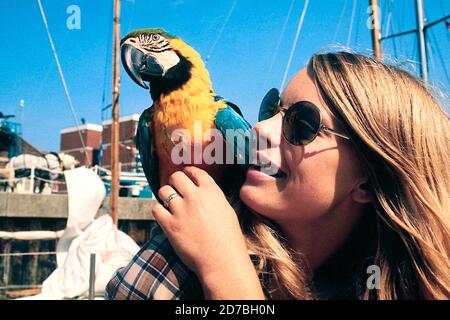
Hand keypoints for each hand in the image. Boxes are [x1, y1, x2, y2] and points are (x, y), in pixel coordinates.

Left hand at [152, 166, 264, 298]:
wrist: (221, 260)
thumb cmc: (229, 239)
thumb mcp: (227, 211)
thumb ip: (213, 198)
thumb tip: (202, 192)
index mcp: (212, 192)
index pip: (196, 172)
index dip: (189, 172)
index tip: (186, 174)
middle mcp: (195, 197)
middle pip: (177, 177)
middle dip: (175, 181)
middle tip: (175, 188)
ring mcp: (181, 210)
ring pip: (163, 191)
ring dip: (165, 194)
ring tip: (168, 201)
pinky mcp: (170, 225)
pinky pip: (156, 209)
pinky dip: (159, 211)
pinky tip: (164, 215)